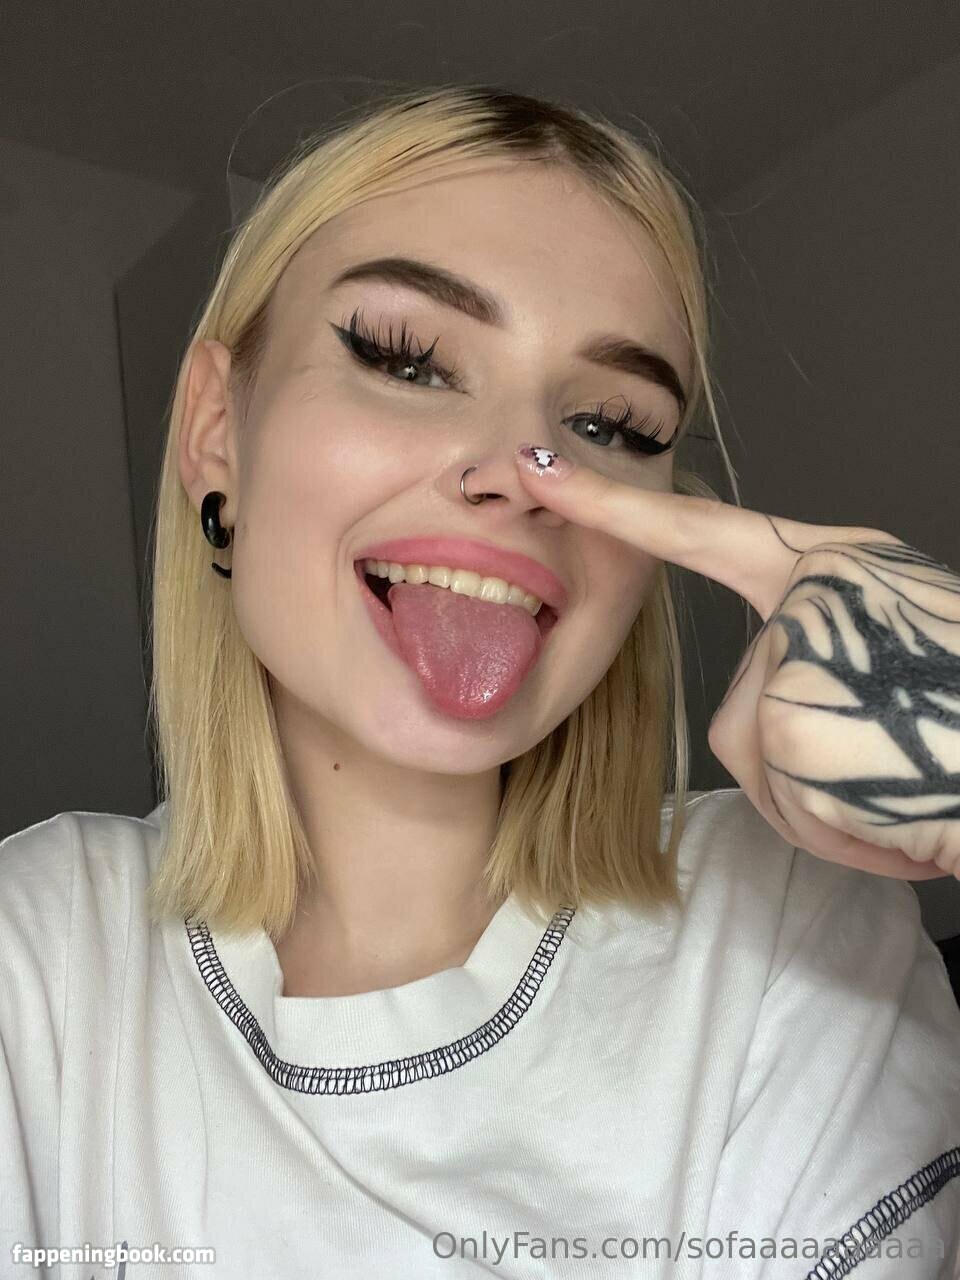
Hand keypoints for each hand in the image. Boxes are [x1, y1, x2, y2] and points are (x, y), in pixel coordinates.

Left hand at [514, 445, 959, 880]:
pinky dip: (850, 838)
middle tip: (895, 763)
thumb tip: (783, 709)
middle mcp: (813, 591)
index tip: (544, 472)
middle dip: (806, 773)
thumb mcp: (907, 649)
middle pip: (740, 713)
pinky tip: (911, 814)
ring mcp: (800, 648)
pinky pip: (788, 809)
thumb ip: (829, 648)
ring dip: (831, 808)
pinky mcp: (790, 717)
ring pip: (761, 768)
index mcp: (838, 565)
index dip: (620, 506)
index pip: (705, 531)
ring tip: (909, 782)